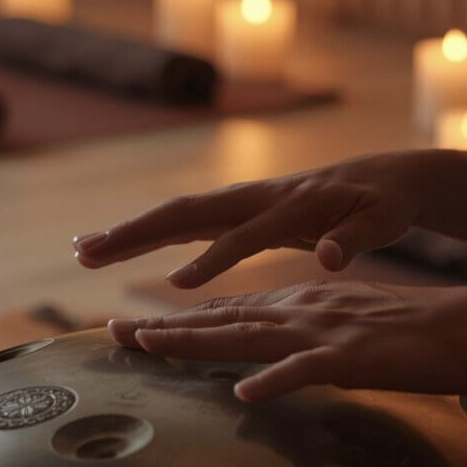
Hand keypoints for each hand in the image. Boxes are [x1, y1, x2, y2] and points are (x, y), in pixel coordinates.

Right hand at [73, 153, 423, 287]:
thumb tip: (331, 257)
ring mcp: (242, 202)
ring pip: (177, 214)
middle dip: (138, 233)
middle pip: (189, 212)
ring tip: (82, 252)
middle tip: (87, 254)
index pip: (246, 233)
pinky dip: (150, 234)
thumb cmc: (383, 203)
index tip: (177, 288)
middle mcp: (257, 197)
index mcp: (292, 205)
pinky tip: (119, 247)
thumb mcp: (383, 219)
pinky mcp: (237, 211)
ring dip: (130, 232)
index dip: (215, 259)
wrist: (380, 178)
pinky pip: (186, 222)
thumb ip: (358, 237)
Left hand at [106, 280, 466, 401]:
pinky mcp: (354, 355)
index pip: (232, 311)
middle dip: (167, 328)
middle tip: (115, 333)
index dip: (184, 319)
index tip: (141, 326)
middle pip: (223, 319)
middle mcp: (305, 308)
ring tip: (149, 345)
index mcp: (305, 303)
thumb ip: (311, 344)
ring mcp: (326, 330)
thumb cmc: (416, 334)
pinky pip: (308, 369)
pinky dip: (276, 380)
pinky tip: (246, 394)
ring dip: (195, 340)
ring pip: (247, 335)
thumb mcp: (351, 331)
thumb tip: (277, 364)